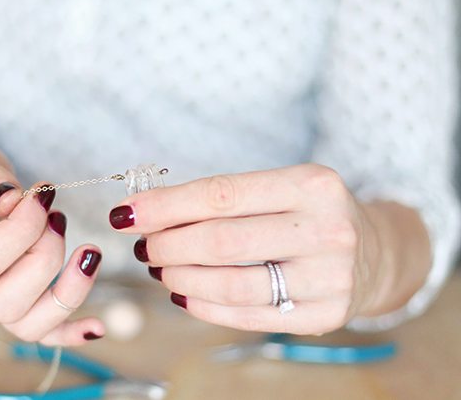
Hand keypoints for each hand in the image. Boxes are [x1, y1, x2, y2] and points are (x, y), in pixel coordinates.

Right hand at [0, 142, 103, 344]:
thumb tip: (12, 198)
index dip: (20, 231)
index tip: (43, 196)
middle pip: (4, 302)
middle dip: (45, 257)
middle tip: (57, 218)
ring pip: (27, 326)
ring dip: (68, 291)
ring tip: (88, 252)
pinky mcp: (18, 304)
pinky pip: (43, 333)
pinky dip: (71, 332)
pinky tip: (98, 325)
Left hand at [108, 164, 414, 334]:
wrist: (373, 252)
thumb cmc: (310, 215)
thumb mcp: (280, 189)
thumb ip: (223, 199)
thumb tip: (148, 214)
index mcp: (312, 185)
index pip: (221, 194)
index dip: (165, 205)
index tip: (127, 212)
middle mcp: (327, 230)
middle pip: (221, 241)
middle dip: (167, 244)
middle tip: (145, 246)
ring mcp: (330, 277)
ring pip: (230, 283)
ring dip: (180, 277)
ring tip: (161, 269)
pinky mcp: (325, 314)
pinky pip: (247, 314)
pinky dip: (204, 306)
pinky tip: (184, 294)